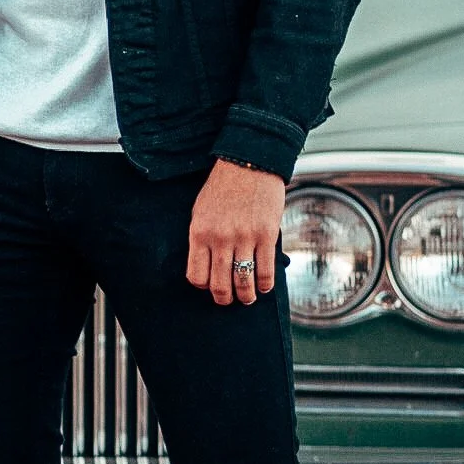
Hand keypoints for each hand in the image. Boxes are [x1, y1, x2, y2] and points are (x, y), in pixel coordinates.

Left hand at [186, 159, 285, 305]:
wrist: (248, 163)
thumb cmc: (222, 187)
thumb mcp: (200, 211)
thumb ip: (202, 239)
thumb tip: (206, 266)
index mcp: (199, 233)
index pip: (197, 276)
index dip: (204, 286)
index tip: (210, 285)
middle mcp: (220, 238)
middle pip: (219, 285)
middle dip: (224, 299)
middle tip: (229, 300)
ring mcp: (244, 237)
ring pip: (243, 281)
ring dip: (246, 296)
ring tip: (248, 298)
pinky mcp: (266, 234)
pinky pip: (266, 270)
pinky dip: (265, 284)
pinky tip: (264, 286)